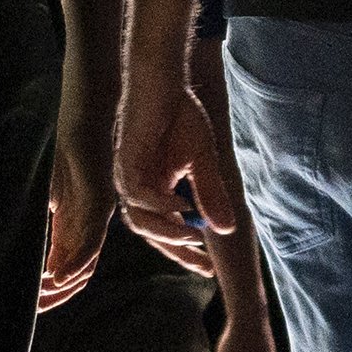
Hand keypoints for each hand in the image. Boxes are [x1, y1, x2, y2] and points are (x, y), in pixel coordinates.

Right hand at [40, 134, 106, 312]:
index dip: (48, 289)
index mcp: (72, 226)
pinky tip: (57, 275)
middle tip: (33, 308)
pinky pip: (91, 241)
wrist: (77, 117)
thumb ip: (32, 219)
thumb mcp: (39, 193)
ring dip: (64, 283)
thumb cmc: (56, 151)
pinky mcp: (101, 203)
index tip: (28, 305)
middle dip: (55, 294)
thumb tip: (2, 239)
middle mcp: (88, 226)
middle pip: (77, 273)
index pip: (64, 268)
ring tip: (42, 296)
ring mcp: (97, 217)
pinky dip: (75, 261)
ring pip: (86, 263)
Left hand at [113, 83, 243, 273]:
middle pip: (150, 231)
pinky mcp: (125, 161)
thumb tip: (225, 230)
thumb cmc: (180, 117)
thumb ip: (210, 195)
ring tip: (193, 236)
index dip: (185, 252)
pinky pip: (136, 192)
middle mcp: (137, 189)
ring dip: (166, 231)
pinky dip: (159, 203)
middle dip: (176, 250)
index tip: (207, 270)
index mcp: (154, 191)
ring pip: (139, 218)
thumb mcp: (203, 162)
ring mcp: (129, 176)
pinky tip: (181, 206)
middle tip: (201, 263)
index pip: (166, 230)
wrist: (164, 82)